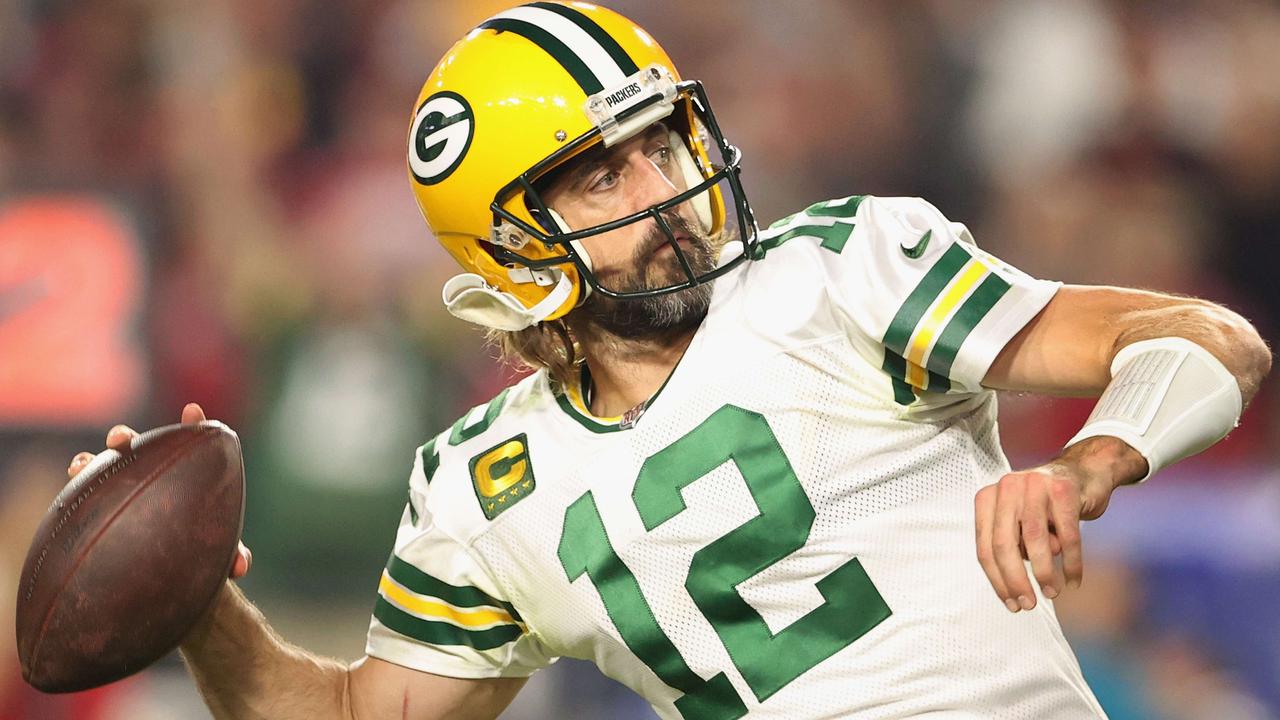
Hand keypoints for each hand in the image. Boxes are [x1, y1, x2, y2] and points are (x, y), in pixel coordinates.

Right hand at [66, 402, 252, 579]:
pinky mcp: (95, 513)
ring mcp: (118, 491)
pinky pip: (80, 500)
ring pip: (100, 470)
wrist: (168, 579)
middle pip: (134, 450)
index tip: (193, 411)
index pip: (188, 444)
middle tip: (118, 439)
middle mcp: (147, 477)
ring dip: (89, 462)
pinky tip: (70, 487)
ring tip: (81, 465)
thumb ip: (232, 557)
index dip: (192, 426)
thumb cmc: (197, 556)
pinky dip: (75, 490)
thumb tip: (240, 566)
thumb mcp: (217, 555)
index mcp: (183, 477)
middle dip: (123, 438)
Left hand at [973, 436, 1145, 612]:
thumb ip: (1012, 547)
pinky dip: (1072, 563)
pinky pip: (1068, 536)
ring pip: (1035, 541)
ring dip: (1044, 574)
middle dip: (1016, 581)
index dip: (997, 580)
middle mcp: (1007, 488)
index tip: (1011, 603)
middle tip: (1029, 605)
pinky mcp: (1064, 490)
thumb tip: (1013, 587)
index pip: (985, 547)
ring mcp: (1034, 485)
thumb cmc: (1045, 505)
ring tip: (1052, 592)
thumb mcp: (1019, 522)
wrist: (1083, 471)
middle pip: (1004, 545)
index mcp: (988, 497)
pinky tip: (1073, 580)